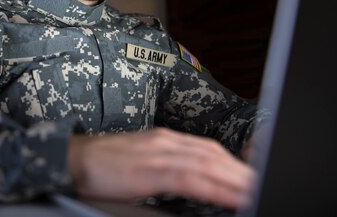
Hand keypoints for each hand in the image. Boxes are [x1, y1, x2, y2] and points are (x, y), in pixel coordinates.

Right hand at [67, 128, 254, 209]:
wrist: (70, 160)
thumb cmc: (101, 166)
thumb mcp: (139, 162)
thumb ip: (165, 168)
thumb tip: (190, 185)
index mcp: (164, 139)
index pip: (209, 150)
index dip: (235, 164)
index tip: (252, 176)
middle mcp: (165, 141)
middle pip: (214, 155)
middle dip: (243, 172)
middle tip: (266, 183)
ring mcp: (158, 152)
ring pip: (208, 164)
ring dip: (238, 179)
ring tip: (258, 191)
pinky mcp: (148, 169)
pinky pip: (190, 178)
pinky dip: (215, 188)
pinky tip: (233, 197)